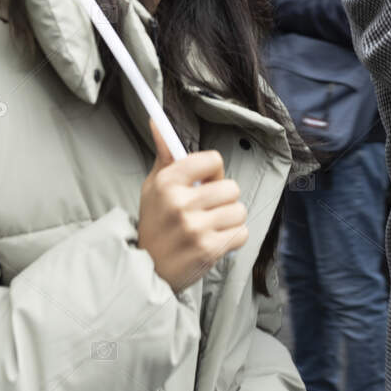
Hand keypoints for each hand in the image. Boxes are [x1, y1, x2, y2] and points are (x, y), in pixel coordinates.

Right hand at [137, 121, 248, 292]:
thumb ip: (164, 155)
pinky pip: (241, 234)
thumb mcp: (153, 187)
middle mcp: (181, 203)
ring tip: (211, 226)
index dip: (213, 172)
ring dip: (230, 220)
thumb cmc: (155, 222)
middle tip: (207, 209)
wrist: (148, 268)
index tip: (204, 183)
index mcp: (168, 182)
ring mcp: (195, 228)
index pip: (213, 160)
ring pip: (239, 211)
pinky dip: (232, 238)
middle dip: (224, 199)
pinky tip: (214, 241)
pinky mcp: (208, 250)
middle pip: (231, 187)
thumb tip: (157, 121)